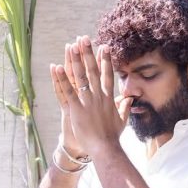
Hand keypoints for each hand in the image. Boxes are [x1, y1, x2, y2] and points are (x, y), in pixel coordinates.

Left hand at [51, 36, 131, 158]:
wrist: (106, 149)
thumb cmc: (113, 137)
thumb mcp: (122, 121)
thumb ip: (125, 108)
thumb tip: (130, 99)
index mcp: (109, 99)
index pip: (107, 75)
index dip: (106, 60)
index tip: (105, 46)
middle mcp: (99, 97)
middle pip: (93, 71)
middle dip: (88, 53)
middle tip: (84, 38)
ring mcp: (87, 102)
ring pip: (80, 77)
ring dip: (75, 60)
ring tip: (71, 46)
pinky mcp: (76, 109)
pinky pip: (68, 91)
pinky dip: (62, 79)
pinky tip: (57, 67)